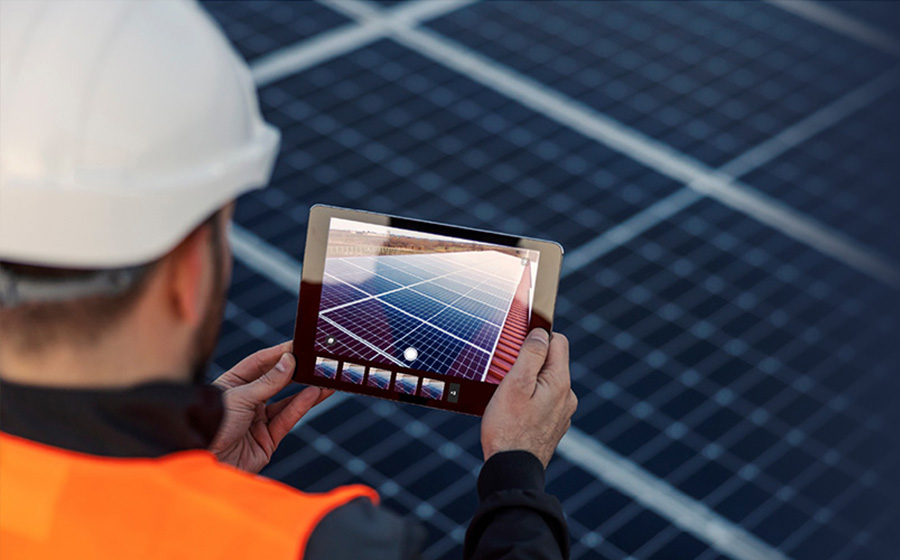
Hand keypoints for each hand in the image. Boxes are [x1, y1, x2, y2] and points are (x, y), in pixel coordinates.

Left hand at [209, 341, 333, 472]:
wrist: (202, 464)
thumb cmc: (210, 427)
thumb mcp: (239, 397)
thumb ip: (268, 382)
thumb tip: (288, 361)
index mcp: (232, 384)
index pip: (260, 363)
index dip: (279, 353)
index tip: (298, 344)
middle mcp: (246, 401)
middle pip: (276, 381)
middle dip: (296, 371)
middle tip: (316, 360)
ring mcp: (257, 421)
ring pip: (286, 401)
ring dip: (306, 389)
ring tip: (324, 378)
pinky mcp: (267, 440)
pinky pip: (288, 419)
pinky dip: (302, 406)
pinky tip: (315, 394)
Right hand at [481, 329, 576, 467]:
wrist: (511, 470)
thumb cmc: (508, 428)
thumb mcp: (515, 384)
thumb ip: (531, 355)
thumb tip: (541, 333)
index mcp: (560, 382)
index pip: (558, 342)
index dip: (537, 338)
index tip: (517, 347)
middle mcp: (567, 397)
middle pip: (551, 363)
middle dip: (529, 363)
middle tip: (507, 375)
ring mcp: (562, 414)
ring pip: (546, 384)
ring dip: (529, 384)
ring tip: (507, 397)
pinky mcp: (553, 427)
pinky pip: (543, 403)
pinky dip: (530, 401)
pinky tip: (513, 413)